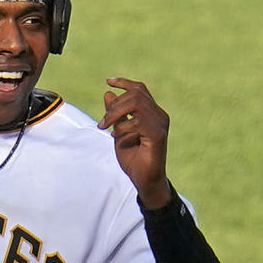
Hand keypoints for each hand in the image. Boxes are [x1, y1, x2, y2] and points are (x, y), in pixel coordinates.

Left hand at [97, 78, 171, 208]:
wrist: (144, 180)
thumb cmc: (134, 157)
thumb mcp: (119, 131)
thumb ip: (115, 114)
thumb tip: (108, 93)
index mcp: (152, 112)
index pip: (140, 89)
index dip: (124, 82)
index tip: (108, 82)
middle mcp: (159, 115)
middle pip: (135, 94)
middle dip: (114, 105)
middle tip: (102, 123)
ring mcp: (160, 124)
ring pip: (136, 103)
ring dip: (115, 114)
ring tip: (105, 127)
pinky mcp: (158, 135)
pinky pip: (137, 121)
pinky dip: (122, 127)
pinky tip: (115, 137)